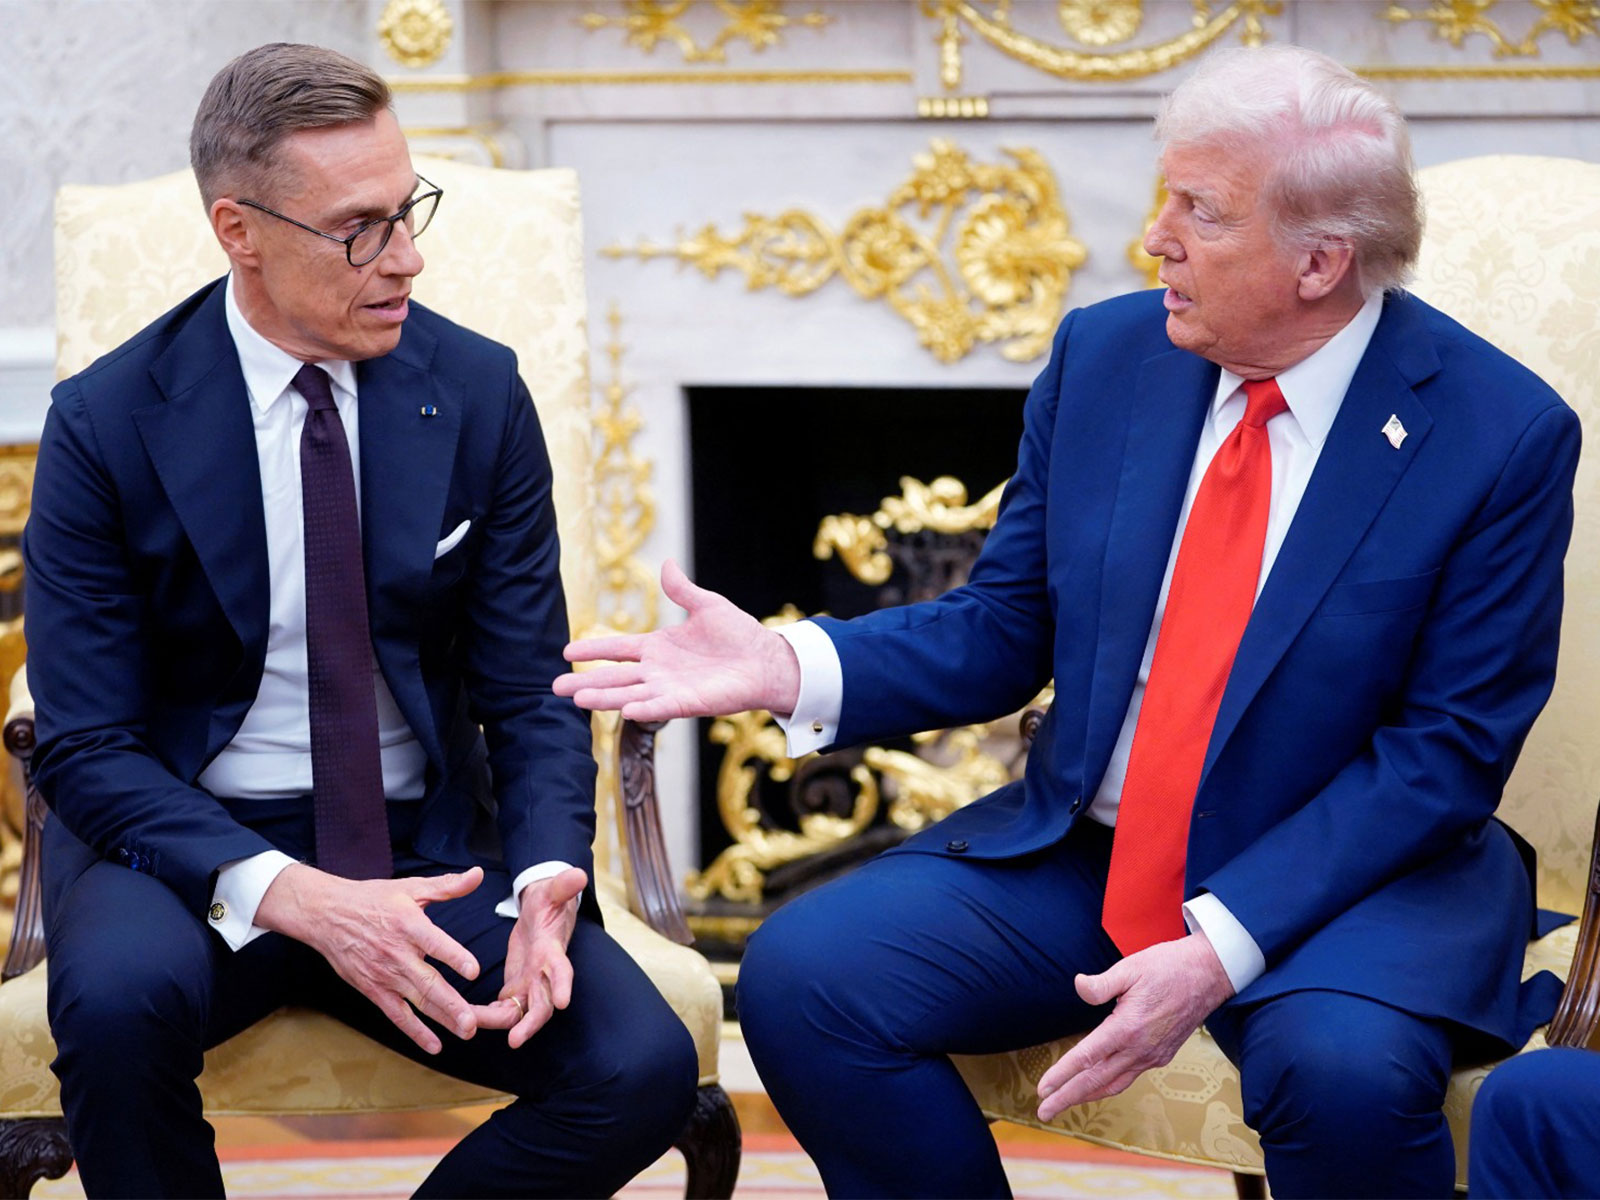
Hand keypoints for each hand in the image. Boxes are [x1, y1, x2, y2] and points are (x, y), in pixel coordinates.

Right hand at [255, 863, 484, 1055]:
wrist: (327, 915)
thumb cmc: (373, 899)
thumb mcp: (410, 887)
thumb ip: (447, 886)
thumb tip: (478, 874)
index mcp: (408, 924)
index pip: (434, 942)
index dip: (454, 956)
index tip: (474, 970)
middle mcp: (397, 953)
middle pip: (427, 982)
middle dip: (452, 1004)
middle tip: (473, 1022)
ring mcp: (384, 975)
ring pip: (417, 1002)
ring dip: (441, 1019)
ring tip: (465, 1032)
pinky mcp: (373, 989)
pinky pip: (396, 1015)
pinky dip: (415, 1031)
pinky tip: (435, 1045)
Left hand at [478, 867, 587, 1048]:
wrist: (543, 910)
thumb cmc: (549, 900)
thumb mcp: (552, 890)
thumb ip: (562, 885)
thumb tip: (578, 875)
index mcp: (553, 950)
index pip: (562, 970)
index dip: (562, 986)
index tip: (563, 1003)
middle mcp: (544, 973)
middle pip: (543, 1005)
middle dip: (530, 1024)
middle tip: (515, 1040)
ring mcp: (531, 982)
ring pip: (520, 1013)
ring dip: (500, 1025)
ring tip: (472, 1027)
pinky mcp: (517, 986)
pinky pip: (503, 1009)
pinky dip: (487, 1015)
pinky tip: (468, 1017)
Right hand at [554, 560, 800, 720]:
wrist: (765, 659)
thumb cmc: (739, 634)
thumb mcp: (707, 605)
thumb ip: (682, 590)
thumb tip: (667, 564)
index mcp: (658, 647)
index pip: (618, 648)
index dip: (593, 649)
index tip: (566, 651)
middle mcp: (658, 671)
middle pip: (615, 677)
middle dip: (585, 681)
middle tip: (554, 687)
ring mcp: (670, 689)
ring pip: (629, 694)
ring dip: (604, 697)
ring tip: (576, 699)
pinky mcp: (687, 703)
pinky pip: (661, 708)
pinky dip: (644, 709)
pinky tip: (626, 710)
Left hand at [1036, 931, 1234, 1120]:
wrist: (1209, 974)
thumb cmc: (1169, 967)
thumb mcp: (1130, 968)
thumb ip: (1101, 983)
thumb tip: (1079, 986)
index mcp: (1128, 1028)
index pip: (1087, 1057)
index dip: (1062, 1074)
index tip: (1043, 1088)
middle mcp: (1140, 1048)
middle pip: (1096, 1081)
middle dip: (1067, 1098)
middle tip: (1043, 1111)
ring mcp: (1152, 1055)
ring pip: (1114, 1084)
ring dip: (1087, 1096)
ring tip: (1065, 1104)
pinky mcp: (1161, 1055)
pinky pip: (1130, 1077)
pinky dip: (1109, 1086)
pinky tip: (1098, 1084)